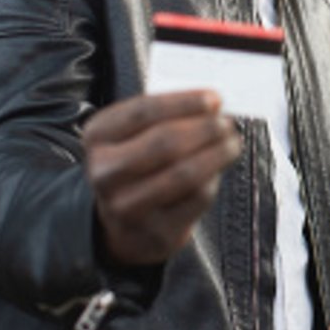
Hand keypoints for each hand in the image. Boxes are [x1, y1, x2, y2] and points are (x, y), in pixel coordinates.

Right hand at [83, 90, 240, 265]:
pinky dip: (214, 179)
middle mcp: (106, 172)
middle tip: (226, 123)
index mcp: (98, 137)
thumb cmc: (136, 168)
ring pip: (185, 173)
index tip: (214, 98)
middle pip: (165, 143)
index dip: (184, 103)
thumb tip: (212, 104)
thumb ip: (166, 116)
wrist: (124, 226)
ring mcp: (128, 206)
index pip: (143, 112)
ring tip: (231, 143)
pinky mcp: (156, 230)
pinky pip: (197, 197)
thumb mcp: (133, 135)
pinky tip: (217, 169)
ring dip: (217, 153)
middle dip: (205, 129)